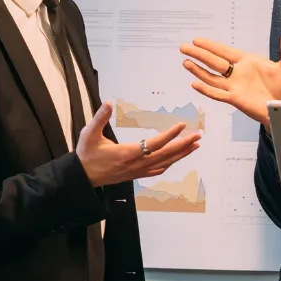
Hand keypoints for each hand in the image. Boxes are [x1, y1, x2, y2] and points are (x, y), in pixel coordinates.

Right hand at [76, 102, 200, 187]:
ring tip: (195, 145)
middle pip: (165, 155)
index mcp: (126, 153)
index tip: (181, 125)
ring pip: (165, 163)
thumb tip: (107, 103)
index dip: (169, 135)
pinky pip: (158, 169)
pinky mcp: (137, 175)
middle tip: (198, 136)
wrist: (82, 177)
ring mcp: (138, 171)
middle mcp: (135, 164)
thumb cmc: (86, 154)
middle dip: (183, 145)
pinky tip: (178, 157)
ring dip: (181, 154)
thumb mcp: (89, 133)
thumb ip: (99, 118)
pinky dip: (171, 162)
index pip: (154, 144)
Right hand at [181, 25, 280, 127]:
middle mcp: (238, 73)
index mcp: (248, 62)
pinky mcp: (236, 99)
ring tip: (185, 62)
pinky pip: (218, 94)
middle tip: (183, 46)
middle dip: (199, 54)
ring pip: (212, 77)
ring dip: (198, 70)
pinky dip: (206, 89)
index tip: (197, 40)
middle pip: (214, 62)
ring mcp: (235, 87)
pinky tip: (195, 83)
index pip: (225, 52)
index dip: (211, 46)